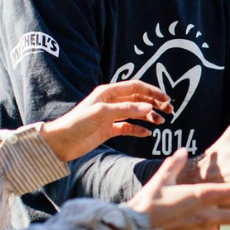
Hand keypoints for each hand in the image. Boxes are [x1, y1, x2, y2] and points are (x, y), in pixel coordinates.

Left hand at [40, 81, 171, 161]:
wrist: (60, 142)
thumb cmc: (77, 123)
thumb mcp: (102, 113)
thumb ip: (126, 109)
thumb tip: (149, 108)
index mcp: (108, 92)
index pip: (135, 87)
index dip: (152, 92)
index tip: (166, 99)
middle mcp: (110, 102)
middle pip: (138, 99)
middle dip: (154, 103)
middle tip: (169, 111)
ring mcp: (110, 116)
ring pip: (135, 113)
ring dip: (149, 116)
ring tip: (160, 123)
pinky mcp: (108, 130)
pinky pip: (128, 127)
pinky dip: (138, 129)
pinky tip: (147, 133)